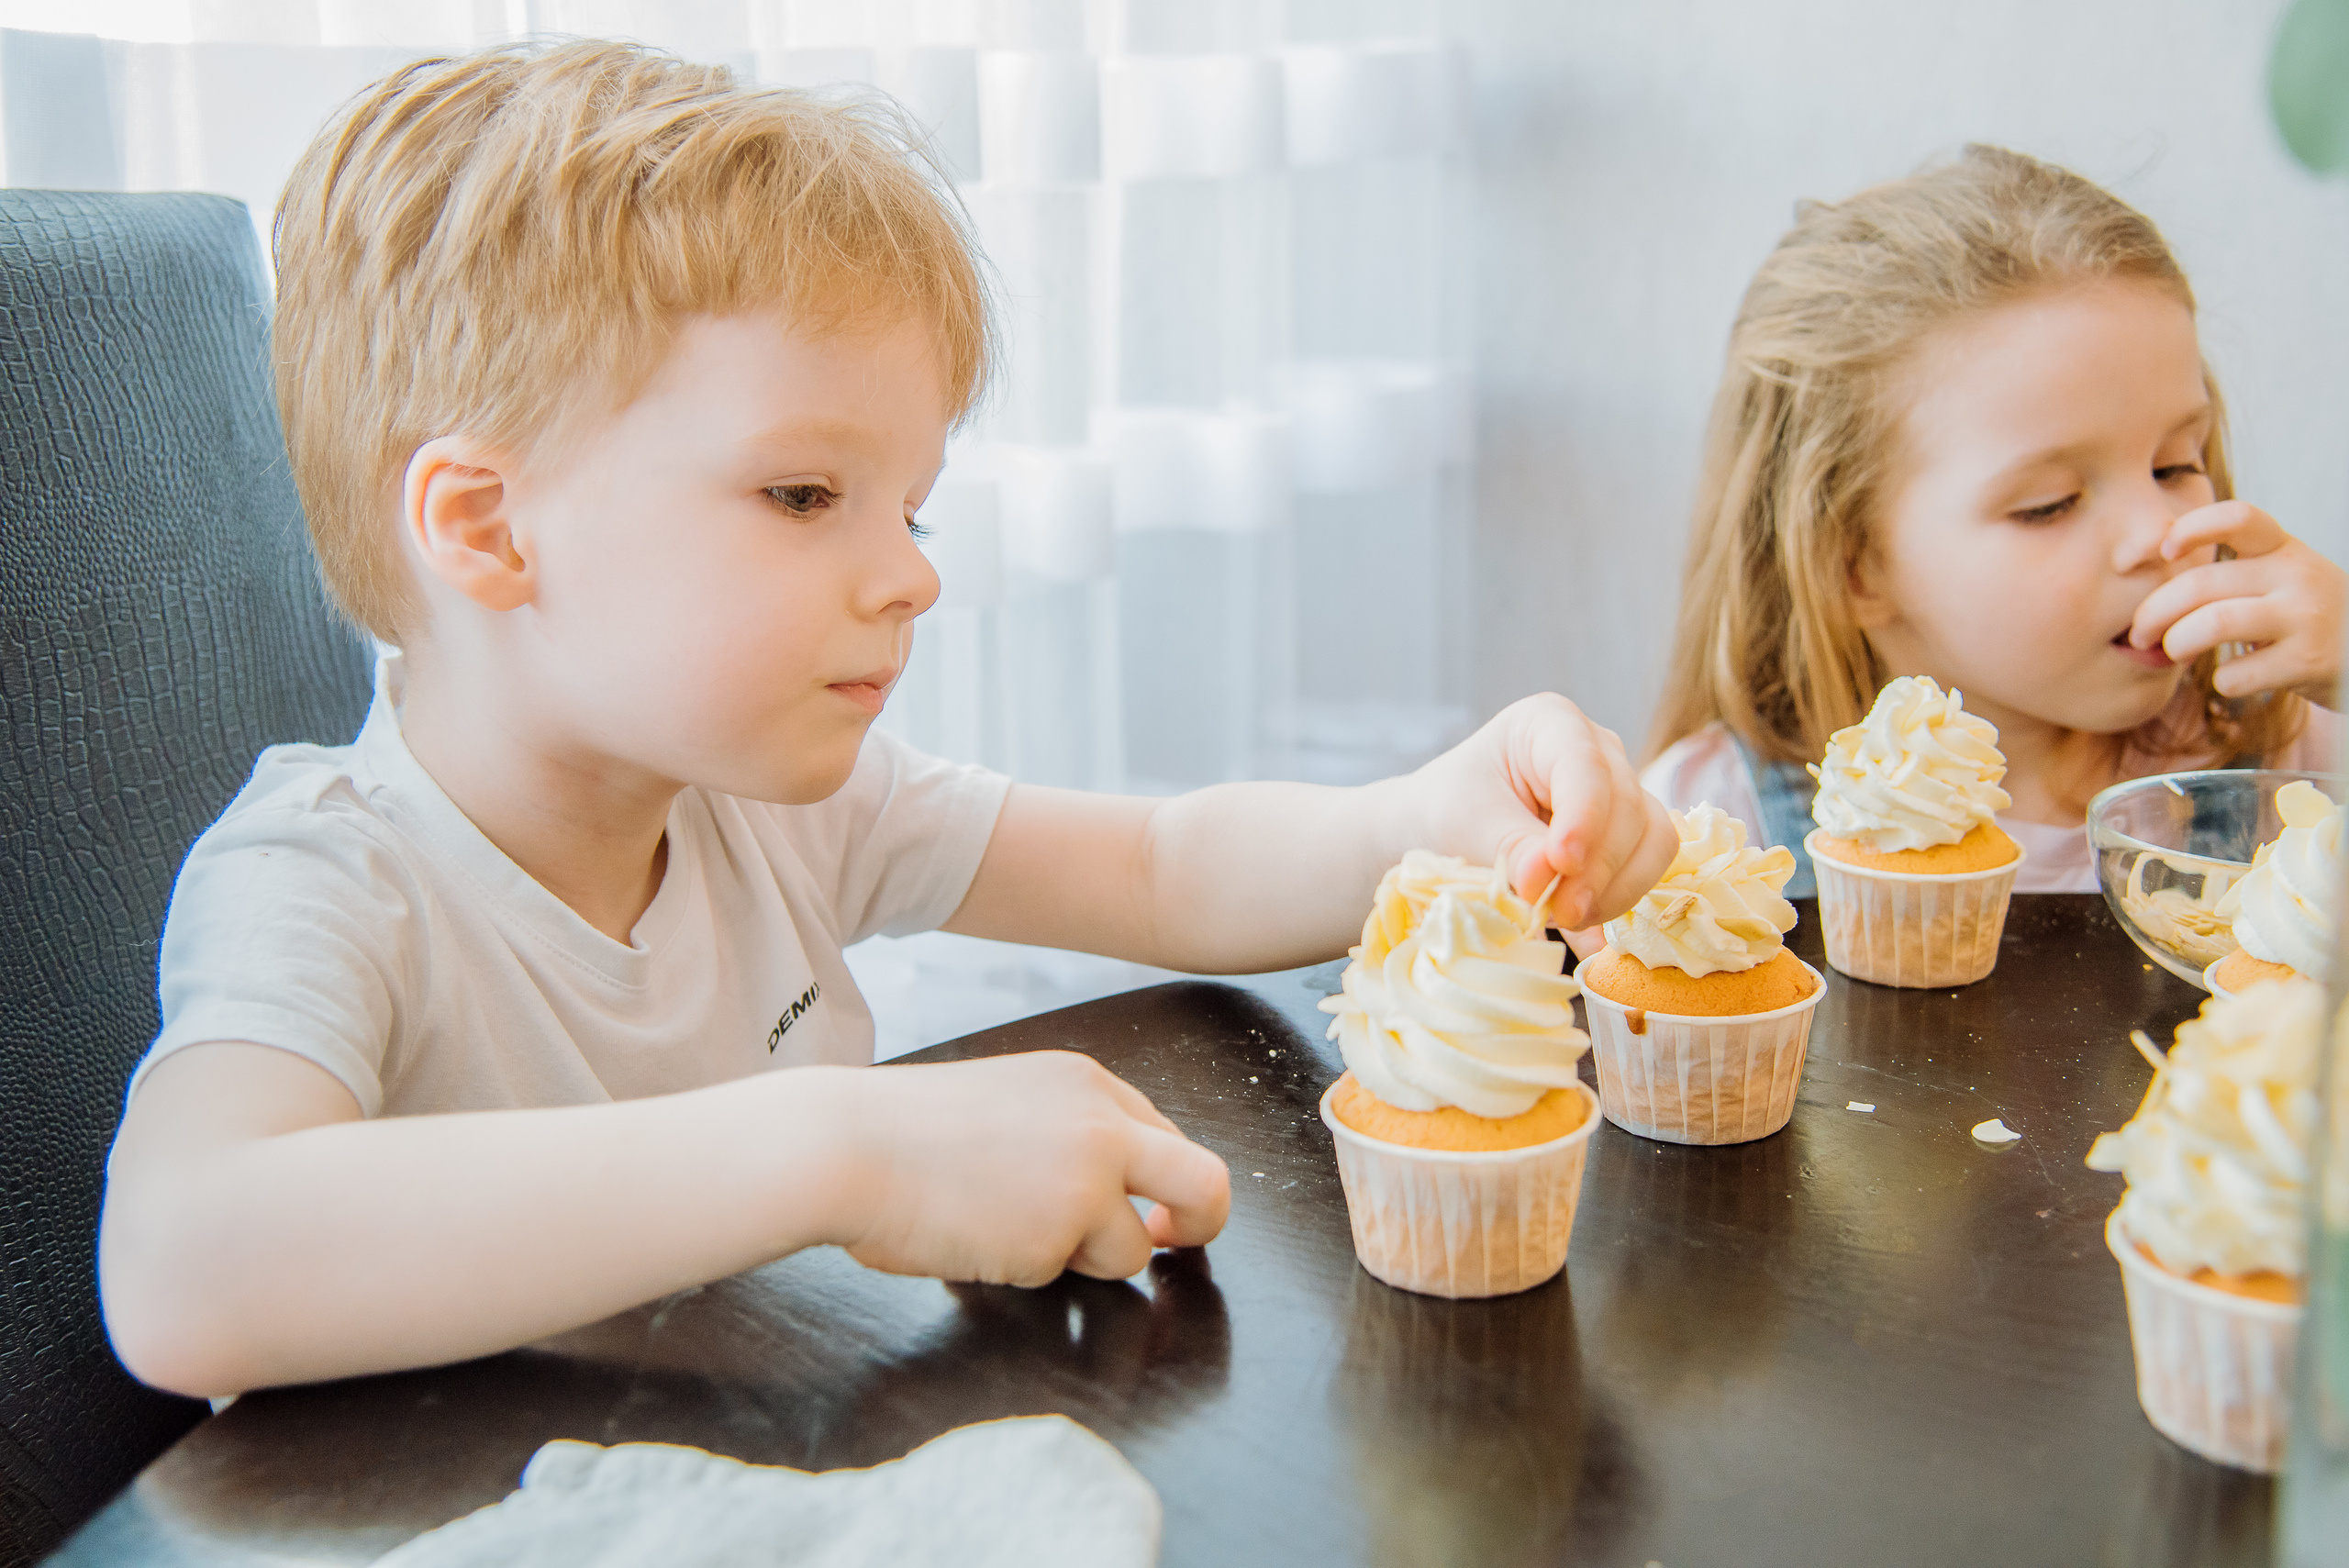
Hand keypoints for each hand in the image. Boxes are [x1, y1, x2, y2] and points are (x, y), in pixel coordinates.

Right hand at [833, 1052, 1229, 1287]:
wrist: (845, 1147)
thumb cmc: (901, 1132)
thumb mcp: (1004, 1102)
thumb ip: (1063, 1135)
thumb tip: (1107, 1195)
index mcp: (1086, 1083)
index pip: (1161, 1133)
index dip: (1160, 1181)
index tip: (1153, 1211)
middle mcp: (1103, 1123)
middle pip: (1204, 1181)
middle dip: (1203, 1224)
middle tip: (1175, 1245)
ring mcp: (1088, 1177)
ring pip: (1133, 1249)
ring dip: (1083, 1259)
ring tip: (1008, 1236)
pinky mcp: (1060, 1231)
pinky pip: (1063, 1275)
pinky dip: (1027, 1271)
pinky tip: (976, 1241)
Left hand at [1405, 693, 1677, 930]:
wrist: (1444, 828)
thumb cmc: (1450, 809)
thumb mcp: (1468, 824)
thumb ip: (1512, 849)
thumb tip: (1548, 887)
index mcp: (1550, 723)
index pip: (1586, 766)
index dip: (1584, 817)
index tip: (1563, 863)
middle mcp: (1597, 749)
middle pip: (1628, 807)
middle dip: (1598, 867)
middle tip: (1560, 912)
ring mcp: (1618, 791)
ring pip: (1653, 839)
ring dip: (1616, 889)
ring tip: (1565, 918)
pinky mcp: (1626, 835)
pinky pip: (1645, 868)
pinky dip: (1618, 900)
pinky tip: (1585, 930)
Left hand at [2130, 502, 2343, 706]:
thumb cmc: (2302, 617)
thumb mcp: (2277, 578)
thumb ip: (2227, 571)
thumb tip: (2142, 564)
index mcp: (2282, 548)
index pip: (2237, 517)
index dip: (2192, 528)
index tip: (2164, 551)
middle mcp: (2297, 574)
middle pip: (2201, 584)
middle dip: (2153, 612)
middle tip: (2139, 634)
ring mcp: (2306, 616)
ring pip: (2213, 623)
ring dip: (2177, 643)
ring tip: (2173, 653)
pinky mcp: (2309, 661)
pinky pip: (2237, 673)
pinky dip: (2220, 681)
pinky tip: (2230, 679)